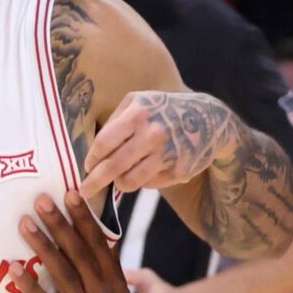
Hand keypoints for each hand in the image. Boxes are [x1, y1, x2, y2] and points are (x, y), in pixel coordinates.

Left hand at [17, 189, 148, 292]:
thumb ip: (107, 273)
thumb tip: (100, 239)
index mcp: (114, 283)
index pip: (99, 243)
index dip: (84, 217)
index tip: (71, 192)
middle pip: (79, 250)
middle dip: (60, 222)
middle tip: (42, 198)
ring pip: (61, 271)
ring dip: (42, 244)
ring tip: (24, 222)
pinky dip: (29, 284)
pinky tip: (13, 266)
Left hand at [82, 91, 234, 202]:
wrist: (209, 119)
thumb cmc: (165, 109)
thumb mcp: (140, 101)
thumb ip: (115, 121)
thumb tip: (93, 151)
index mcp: (139, 113)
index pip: (105, 143)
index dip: (93, 158)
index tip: (87, 167)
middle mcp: (153, 134)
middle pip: (113, 166)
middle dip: (94, 182)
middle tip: (84, 191)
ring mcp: (167, 155)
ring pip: (129, 182)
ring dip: (120, 183)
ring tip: (120, 179)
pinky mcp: (178, 171)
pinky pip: (149, 184)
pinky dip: (143, 180)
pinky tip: (149, 169)